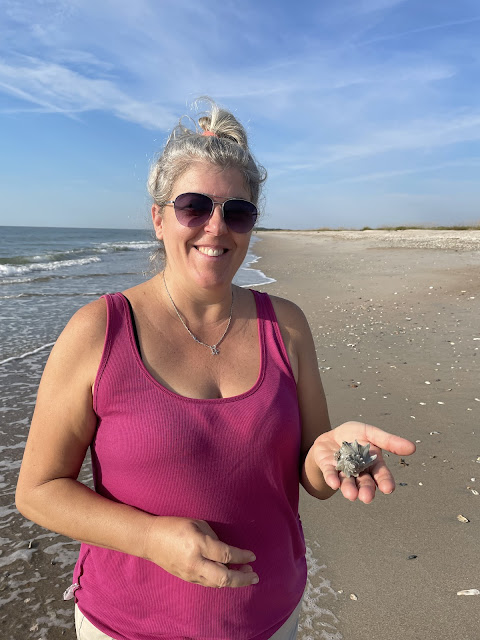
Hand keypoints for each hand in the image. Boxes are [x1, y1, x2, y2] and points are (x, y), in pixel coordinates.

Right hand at [143, 516, 257, 587]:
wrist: (151, 540)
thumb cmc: (175, 526)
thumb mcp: (197, 524)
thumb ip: (214, 538)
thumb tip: (227, 551)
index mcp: (199, 544)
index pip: (226, 555)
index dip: (242, 557)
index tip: (253, 557)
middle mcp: (195, 562)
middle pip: (224, 577)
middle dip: (242, 578)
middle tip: (254, 575)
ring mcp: (190, 573)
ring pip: (217, 583)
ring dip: (234, 581)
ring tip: (246, 575)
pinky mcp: (187, 579)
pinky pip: (208, 583)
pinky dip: (221, 581)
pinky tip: (229, 576)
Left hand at [312, 421, 415, 503]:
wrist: (332, 436)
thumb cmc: (356, 435)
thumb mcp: (372, 433)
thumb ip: (389, 441)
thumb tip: (413, 448)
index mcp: (373, 464)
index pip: (381, 475)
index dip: (385, 482)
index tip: (388, 489)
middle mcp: (359, 472)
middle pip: (365, 483)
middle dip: (366, 490)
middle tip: (366, 497)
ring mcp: (343, 471)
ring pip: (348, 482)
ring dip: (349, 488)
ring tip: (351, 495)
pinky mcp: (328, 467)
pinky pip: (330, 473)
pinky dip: (332, 478)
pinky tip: (334, 483)